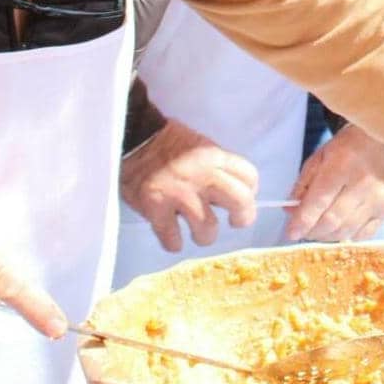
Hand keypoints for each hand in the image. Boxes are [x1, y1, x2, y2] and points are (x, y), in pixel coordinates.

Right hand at [119, 121, 259, 251]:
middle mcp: (202, 175)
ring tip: (196, 231)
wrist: (132, 140)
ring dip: (204, 235)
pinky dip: (173, 242)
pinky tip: (171, 235)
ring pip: (208, 228)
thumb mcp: (200, 147)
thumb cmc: (168, 146)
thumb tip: (233, 194)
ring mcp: (179, 193)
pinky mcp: (156, 208)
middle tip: (233, 222)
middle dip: (242, 217)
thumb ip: (218, 168)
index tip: (240, 199)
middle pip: (240, 202)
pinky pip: (173, 238)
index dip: (250, 192)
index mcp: (214, 157)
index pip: (250, 177)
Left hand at [286, 125, 383, 241]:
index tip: (291, 233)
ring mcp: (378, 199)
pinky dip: (346, 235)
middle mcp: (363, 184)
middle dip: (312, 231)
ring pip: (345, 231)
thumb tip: (291, 213)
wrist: (378, 144)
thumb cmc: (344, 151)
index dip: (303, 221)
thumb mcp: (317, 159)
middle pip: (332, 221)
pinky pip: (361, 235)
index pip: (319, 201)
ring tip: (318, 229)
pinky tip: (339, 226)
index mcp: (341, 165)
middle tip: (303, 231)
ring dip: (327, 235)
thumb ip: (302, 186)